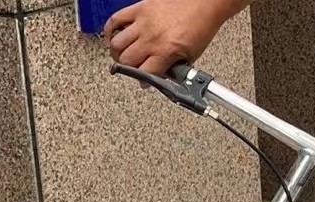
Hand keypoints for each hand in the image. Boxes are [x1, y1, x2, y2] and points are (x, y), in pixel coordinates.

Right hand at [103, 0, 238, 75]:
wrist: (204, 3)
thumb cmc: (200, 26)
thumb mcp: (190, 57)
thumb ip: (173, 68)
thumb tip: (161, 76)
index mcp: (165, 52)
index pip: (144, 74)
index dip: (143, 81)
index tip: (144, 82)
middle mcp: (151, 38)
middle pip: (126, 60)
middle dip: (127, 68)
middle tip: (132, 68)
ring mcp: (143, 22)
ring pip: (117, 43)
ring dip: (117, 53)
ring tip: (122, 55)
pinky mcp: (140, 8)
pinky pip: (116, 20)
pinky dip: (110, 30)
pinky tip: (112, 37)